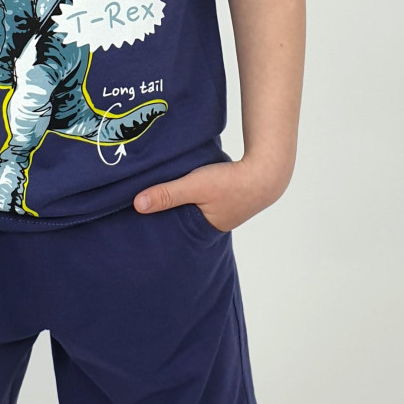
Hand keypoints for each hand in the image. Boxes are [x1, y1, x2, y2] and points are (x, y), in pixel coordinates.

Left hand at [133, 156, 290, 233]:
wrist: (266, 170)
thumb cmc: (231, 182)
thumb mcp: (194, 186)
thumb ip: (167, 194)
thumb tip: (137, 205)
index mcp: (205, 231)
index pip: (175, 233)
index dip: (159, 227)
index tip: (138, 223)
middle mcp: (213, 225)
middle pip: (182, 222)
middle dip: (167, 216)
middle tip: (141, 211)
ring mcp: (221, 212)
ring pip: (192, 209)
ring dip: (180, 203)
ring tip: (158, 197)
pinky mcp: (225, 198)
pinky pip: (201, 199)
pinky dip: (191, 194)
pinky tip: (181, 184)